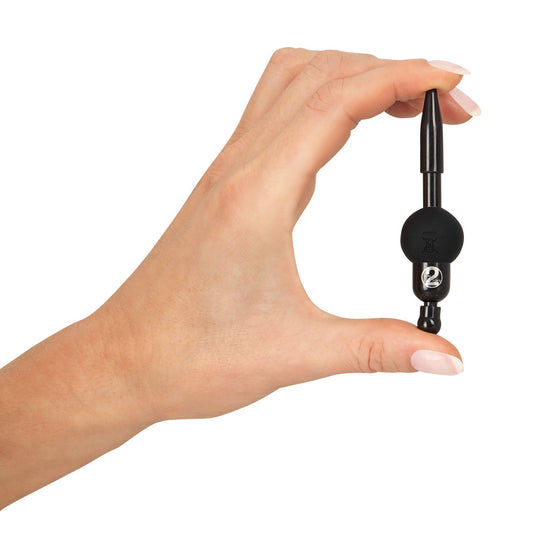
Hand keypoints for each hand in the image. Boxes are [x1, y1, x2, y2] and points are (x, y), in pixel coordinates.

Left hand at [90, 48, 472, 422]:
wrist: (126, 360)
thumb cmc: (188, 353)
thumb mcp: (296, 352)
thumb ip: (377, 349)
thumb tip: (443, 357)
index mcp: (256, 195)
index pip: (337, 100)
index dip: (404, 78)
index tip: (452, 87)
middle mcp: (239, 170)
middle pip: (320, 75)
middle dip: (391, 72)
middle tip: (444, 104)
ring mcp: (228, 175)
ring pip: (291, 85)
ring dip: (349, 78)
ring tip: (400, 105)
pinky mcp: (226, 189)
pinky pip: (274, 118)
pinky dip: (319, 105)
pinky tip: (340, 140)